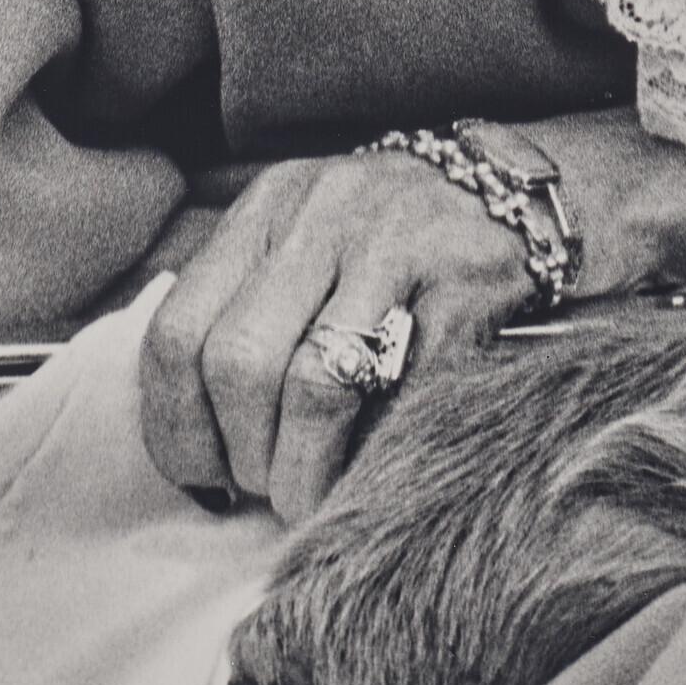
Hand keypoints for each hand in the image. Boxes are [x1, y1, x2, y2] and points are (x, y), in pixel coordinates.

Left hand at [138, 150, 538, 523]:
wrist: (510, 190)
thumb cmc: (386, 238)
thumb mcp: (300, 238)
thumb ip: (244, 311)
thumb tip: (195, 444)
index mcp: (267, 207)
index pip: (176, 333)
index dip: (176, 426)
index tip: (203, 473)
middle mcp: (322, 214)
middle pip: (238, 362)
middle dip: (244, 454)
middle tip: (267, 486)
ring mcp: (395, 243)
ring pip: (314, 384)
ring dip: (304, 469)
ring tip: (311, 494)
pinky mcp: (461, 283)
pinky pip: (402, 392)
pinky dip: (376, 448)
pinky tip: (370, 463)